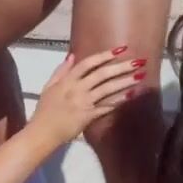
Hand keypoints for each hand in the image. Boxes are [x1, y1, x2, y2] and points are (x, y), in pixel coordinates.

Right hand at [27, 48, 146, 146]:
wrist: (42, 134)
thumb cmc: (44, 110)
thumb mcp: (49, 87)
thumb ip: (61, 71)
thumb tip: (72, 55)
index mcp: (67, 81)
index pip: (87, 63)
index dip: (105, 55)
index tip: (121, 49)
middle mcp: (77, 89)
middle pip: (102, 74)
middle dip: (122, 67)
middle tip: (139, 61)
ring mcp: (84, 103)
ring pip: (108, 89)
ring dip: (125, 81)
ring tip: (141, 75)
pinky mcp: (89, 116)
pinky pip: (107, 106)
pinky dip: (119, 100)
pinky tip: (132, 94)